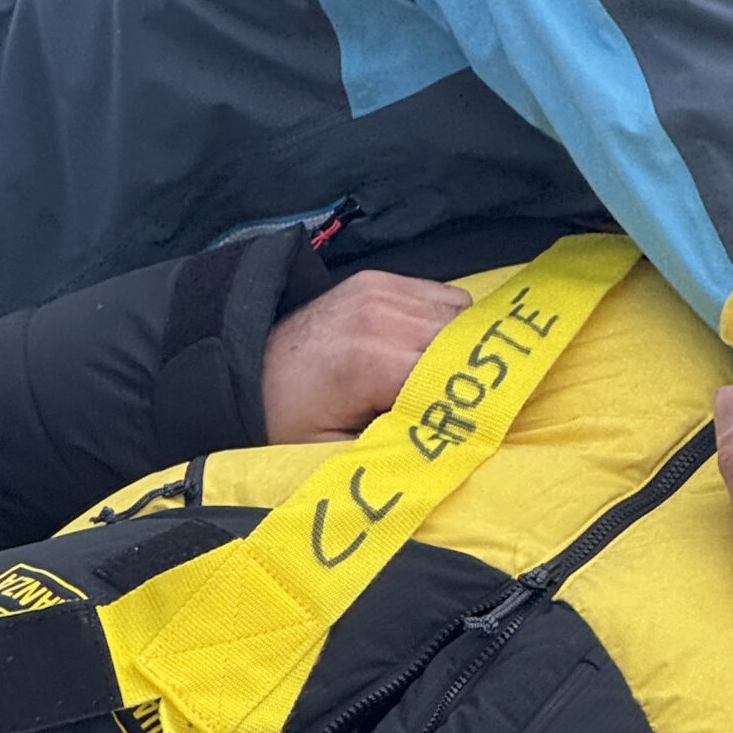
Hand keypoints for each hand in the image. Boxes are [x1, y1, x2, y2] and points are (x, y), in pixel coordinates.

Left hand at [261, 272, 471, 441]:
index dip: (474, 402)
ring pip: (461, 313)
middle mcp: (378, 316)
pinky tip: (426, 349)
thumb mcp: (336, 453)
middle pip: (463, 341)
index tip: (486, 425)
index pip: (453, 377)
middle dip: (470, 374)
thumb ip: (396, 448)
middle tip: (471, 405)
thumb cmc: (290, 421)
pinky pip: (443, 295)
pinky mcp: (378, 279)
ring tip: (444, 377)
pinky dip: (447, 321)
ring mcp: (379, 291)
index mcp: (368, 363)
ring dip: (461, 346)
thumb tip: (453, 447)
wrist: (246, 370)